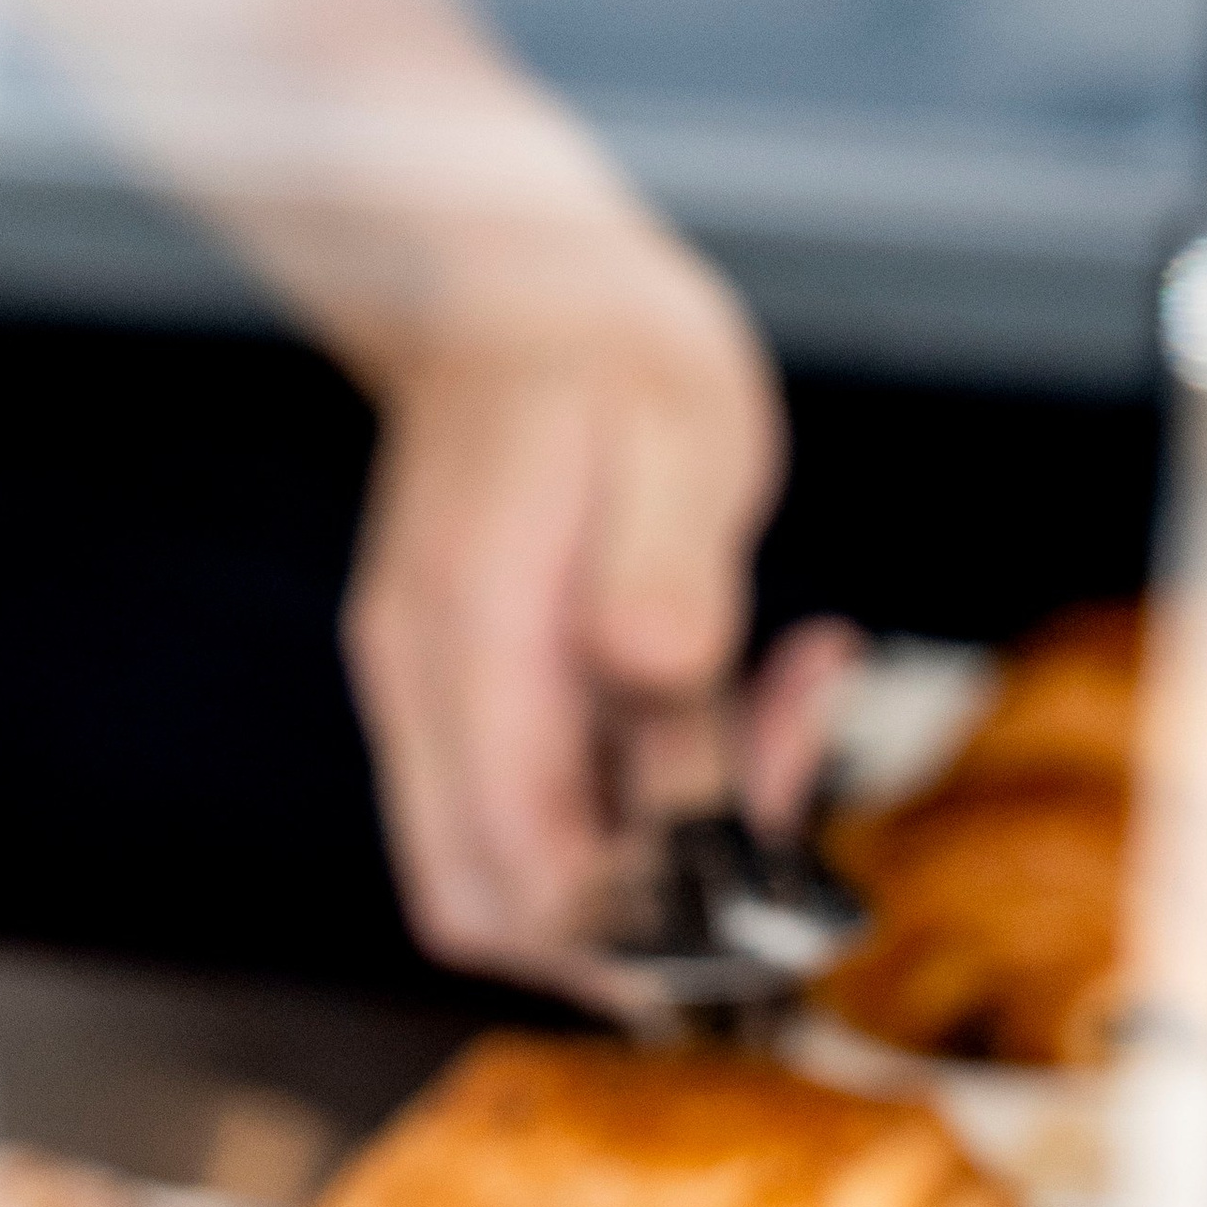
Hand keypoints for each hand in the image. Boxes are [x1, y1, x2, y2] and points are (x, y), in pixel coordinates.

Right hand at [342, 215, 786, 975]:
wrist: (522, 283)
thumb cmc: (608, 345)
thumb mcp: (680, 426)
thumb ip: (670, 561)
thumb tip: (657, 671)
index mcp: (468, 626)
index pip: (518, 863)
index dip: (629, 922)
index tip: (746, 880)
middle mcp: (427, 686)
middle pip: (488, 908)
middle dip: (635, 923)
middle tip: (768, 829)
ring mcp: (440, 704)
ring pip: (514, 881)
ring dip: (655, 864)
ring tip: (779, 727)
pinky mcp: (477, 707)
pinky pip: (544, 818)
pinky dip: (646, 811)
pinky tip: (741, 712)